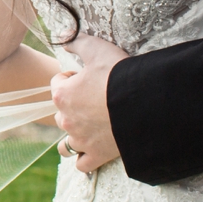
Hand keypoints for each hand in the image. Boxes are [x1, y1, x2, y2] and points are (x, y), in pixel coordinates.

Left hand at [49, 34, 129, 173]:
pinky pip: (81, 164)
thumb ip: (77, 41)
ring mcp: (81, 140)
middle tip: (95, 98)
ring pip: (65, 142)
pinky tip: (94, 149)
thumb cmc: (120, 75)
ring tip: (89, 127)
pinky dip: (84, 158)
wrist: (145, 104)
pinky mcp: (96, 155)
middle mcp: (67, 120)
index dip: (72, 78)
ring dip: (73, 134)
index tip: (88, 77)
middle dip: (73, 106)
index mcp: (63, 95)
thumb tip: (61, 37)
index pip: (57, 83)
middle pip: (61, 113)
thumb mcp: (98, 49)